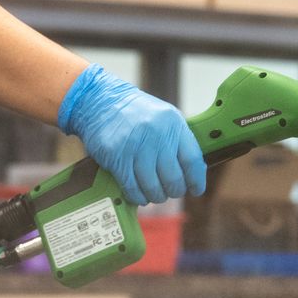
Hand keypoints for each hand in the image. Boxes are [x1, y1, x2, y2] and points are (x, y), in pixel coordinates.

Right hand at [57, 64, 206, 205]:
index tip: (195, 189)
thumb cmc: (136, 112)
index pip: (192, 160)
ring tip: (155, 194)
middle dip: (174, 191)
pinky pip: (132, 187)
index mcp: (173, 123)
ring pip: (153, 187)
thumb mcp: (163, 117)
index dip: (196, 180)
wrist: (101, 101)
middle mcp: (156, 134)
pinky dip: (138, 196)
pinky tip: (139, 195)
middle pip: (173, 178)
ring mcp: (135, 146)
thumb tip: (193, 171)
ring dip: (156, 196)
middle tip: (171, 192)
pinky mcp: (116, 156)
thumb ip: (178, 139)